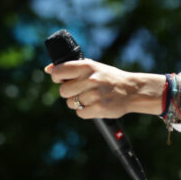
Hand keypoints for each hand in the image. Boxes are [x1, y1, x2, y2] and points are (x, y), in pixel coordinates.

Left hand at [44, 58, 165, 118]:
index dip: (57, 77)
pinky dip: (85, 111)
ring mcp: (95, 95)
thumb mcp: (93, 67)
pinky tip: (95, 105)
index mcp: (87, 66)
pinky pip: (80, 113)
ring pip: (71, 103)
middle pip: (63, 91)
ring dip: (78, 103)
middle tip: (81, 90)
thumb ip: (71, 68)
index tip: (62, 79)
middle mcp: (91, 79)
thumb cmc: (109, 78)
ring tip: (91, 98)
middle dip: (69, 93)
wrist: (132, 90)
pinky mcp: (99, 109)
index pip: (59, 72)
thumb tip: (48, 69)